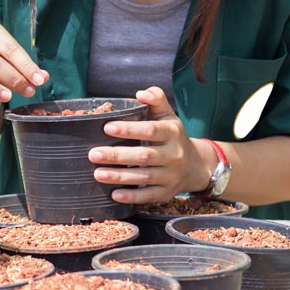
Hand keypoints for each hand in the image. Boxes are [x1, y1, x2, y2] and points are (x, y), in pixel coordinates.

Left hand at [88, 87, 210, 203]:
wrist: (196, 166)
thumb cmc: (173, 136)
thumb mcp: (168, 116)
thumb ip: (156, 100)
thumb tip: (141, 93)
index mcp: (172, 132)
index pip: (151, 130)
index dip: (130, 129)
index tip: (107, 128)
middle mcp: (173, 155)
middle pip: (144, 156)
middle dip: (117, 156)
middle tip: (93, 154)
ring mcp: (171, 176)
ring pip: (144, 177)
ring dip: (119, 176)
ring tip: (97, 173)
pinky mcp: (167, 193)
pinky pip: (149, 196)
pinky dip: (132, 197)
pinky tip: (114, 194)